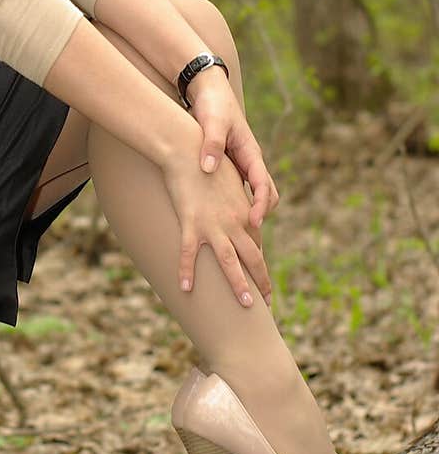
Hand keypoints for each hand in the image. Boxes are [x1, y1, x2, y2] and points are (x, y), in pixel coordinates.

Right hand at [160, 126, 272, 306]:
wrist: (186, 147)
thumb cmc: (205, 160)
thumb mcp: (226, 180)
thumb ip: (232, 199)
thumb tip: (234, 213)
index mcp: (243, 212)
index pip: (255, 243)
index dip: (259, 263)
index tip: (262, 280)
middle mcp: (234, 222)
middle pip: (252, 257)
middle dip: (261, 282)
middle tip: (267, 303)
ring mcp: (213, 225)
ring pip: (229, 262)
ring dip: (239, 285)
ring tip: (247, 306)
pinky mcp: (191, 223)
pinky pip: (190, 254)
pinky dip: (186, 272)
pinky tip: (185, 289)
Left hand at [184, 67, 279, 229]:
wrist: (208, 91)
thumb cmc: (213, 104)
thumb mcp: (212, 122)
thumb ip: (211, 143)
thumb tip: (208, 168)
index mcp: (250, 152)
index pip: (264, 185)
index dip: (260, 204)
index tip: (255, 221)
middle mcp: (249, 162)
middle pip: (265, 195)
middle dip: (261, 215)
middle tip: (249, 236)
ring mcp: (240, 165)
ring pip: (252, 195)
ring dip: (249, 213)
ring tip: (238, 235)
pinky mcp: (229, 167)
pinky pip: (237, 190)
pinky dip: (235, 205)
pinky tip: (220, 219)